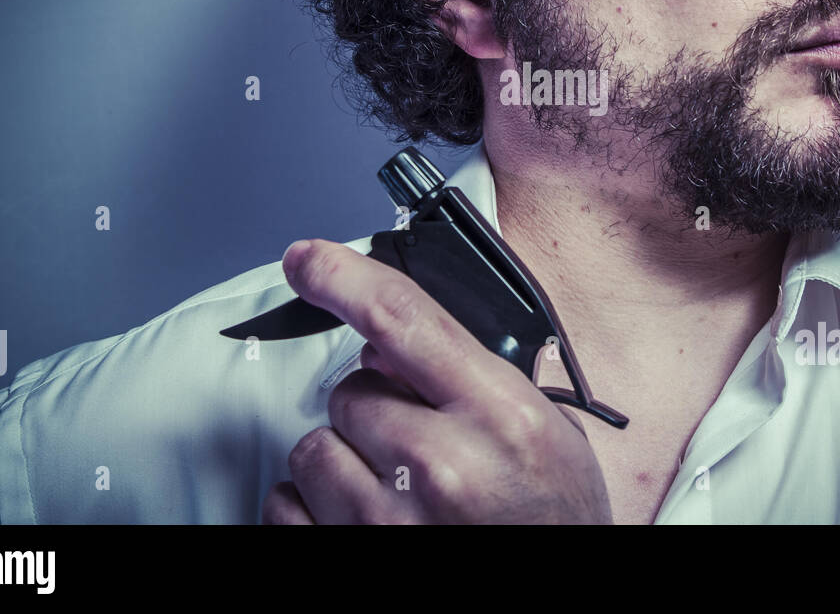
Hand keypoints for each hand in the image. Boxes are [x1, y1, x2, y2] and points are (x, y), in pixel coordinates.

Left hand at [261, 238, 612, 523]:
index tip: (305, 260)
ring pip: (314, 447)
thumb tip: (382, 337)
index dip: (343, 276)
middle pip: (351, 390)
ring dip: (345, 458)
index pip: (403, 317)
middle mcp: (442, 466)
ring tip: (400, 489)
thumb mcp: (543, 430)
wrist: (551, 602)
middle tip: (419, 442)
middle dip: (375, 405)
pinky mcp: (347, 558)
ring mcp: (389, 523)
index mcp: (500, 417)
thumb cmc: (552, 521)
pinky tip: (368, 518)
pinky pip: (287, 503)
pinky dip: (315, 507)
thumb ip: (469, 374)